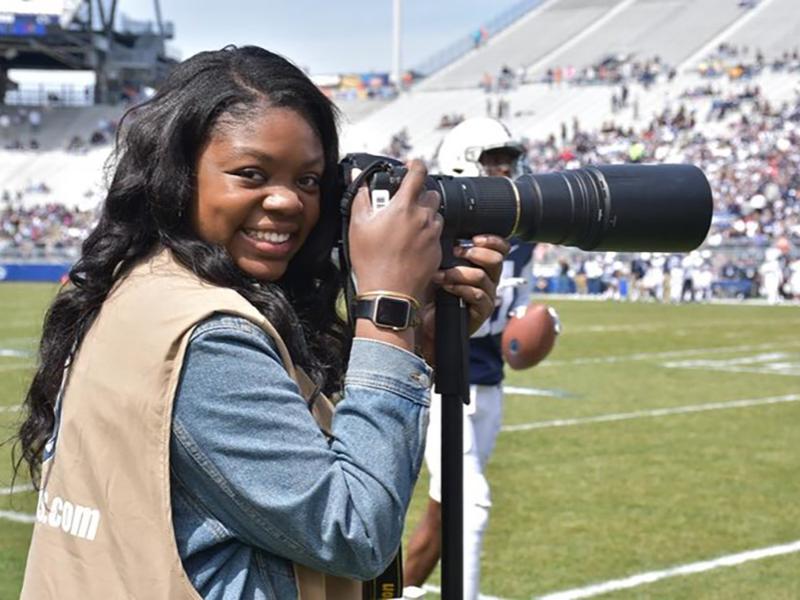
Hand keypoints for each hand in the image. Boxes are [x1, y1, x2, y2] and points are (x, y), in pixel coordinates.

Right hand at [348, 160, 442, 304]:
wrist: (389, 292)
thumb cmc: (372, 262)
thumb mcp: (358, 225)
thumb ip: (361, 196)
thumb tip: (358, 177)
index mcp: (404, 207)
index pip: (418, 173)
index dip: (415, 164)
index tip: (411, 165)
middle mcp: (423, 217)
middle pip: (431, 193)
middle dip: (419, 194)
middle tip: (403, 204)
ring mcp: (433, 234)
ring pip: (435, 214)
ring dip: (424, 215)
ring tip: (406, 226)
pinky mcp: (437, 250)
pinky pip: (436, 234)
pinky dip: (426, 234)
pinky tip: (411, 244)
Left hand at [417, 235, 509, 362]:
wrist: (422, 322)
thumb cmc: (430, 291)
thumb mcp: (439, 264)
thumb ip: (450, 249)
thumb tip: (447, 228)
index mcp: (484, 266)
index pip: (501, 248)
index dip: (493, 240)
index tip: (474, 238)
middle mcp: (489, 280)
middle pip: (497, 260)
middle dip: (475, 254)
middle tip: (456, 253)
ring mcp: (487, 296)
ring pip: (482, 276)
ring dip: (458, 272)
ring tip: (440, 275)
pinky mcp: (481, 312)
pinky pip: (477, 295)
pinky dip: (459, 288)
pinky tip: (446, 288)